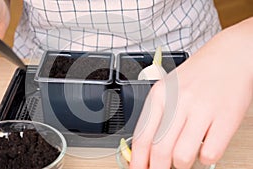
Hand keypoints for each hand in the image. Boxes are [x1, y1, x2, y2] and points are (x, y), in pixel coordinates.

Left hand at [130, 17, 252, 168]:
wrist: (231, 55)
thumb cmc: (199, 73)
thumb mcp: (169, 88)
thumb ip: (157, 115)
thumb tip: (146, 147)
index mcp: (160, 95)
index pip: (141, 137)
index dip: (137, 161)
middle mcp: (178, 102)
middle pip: (159, 151)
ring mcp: (202, 110)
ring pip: (182, 156)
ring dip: (181, 165)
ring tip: (183, 159)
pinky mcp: (226, 118)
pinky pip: (210, 153)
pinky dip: (205, 158)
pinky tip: (204, 148)